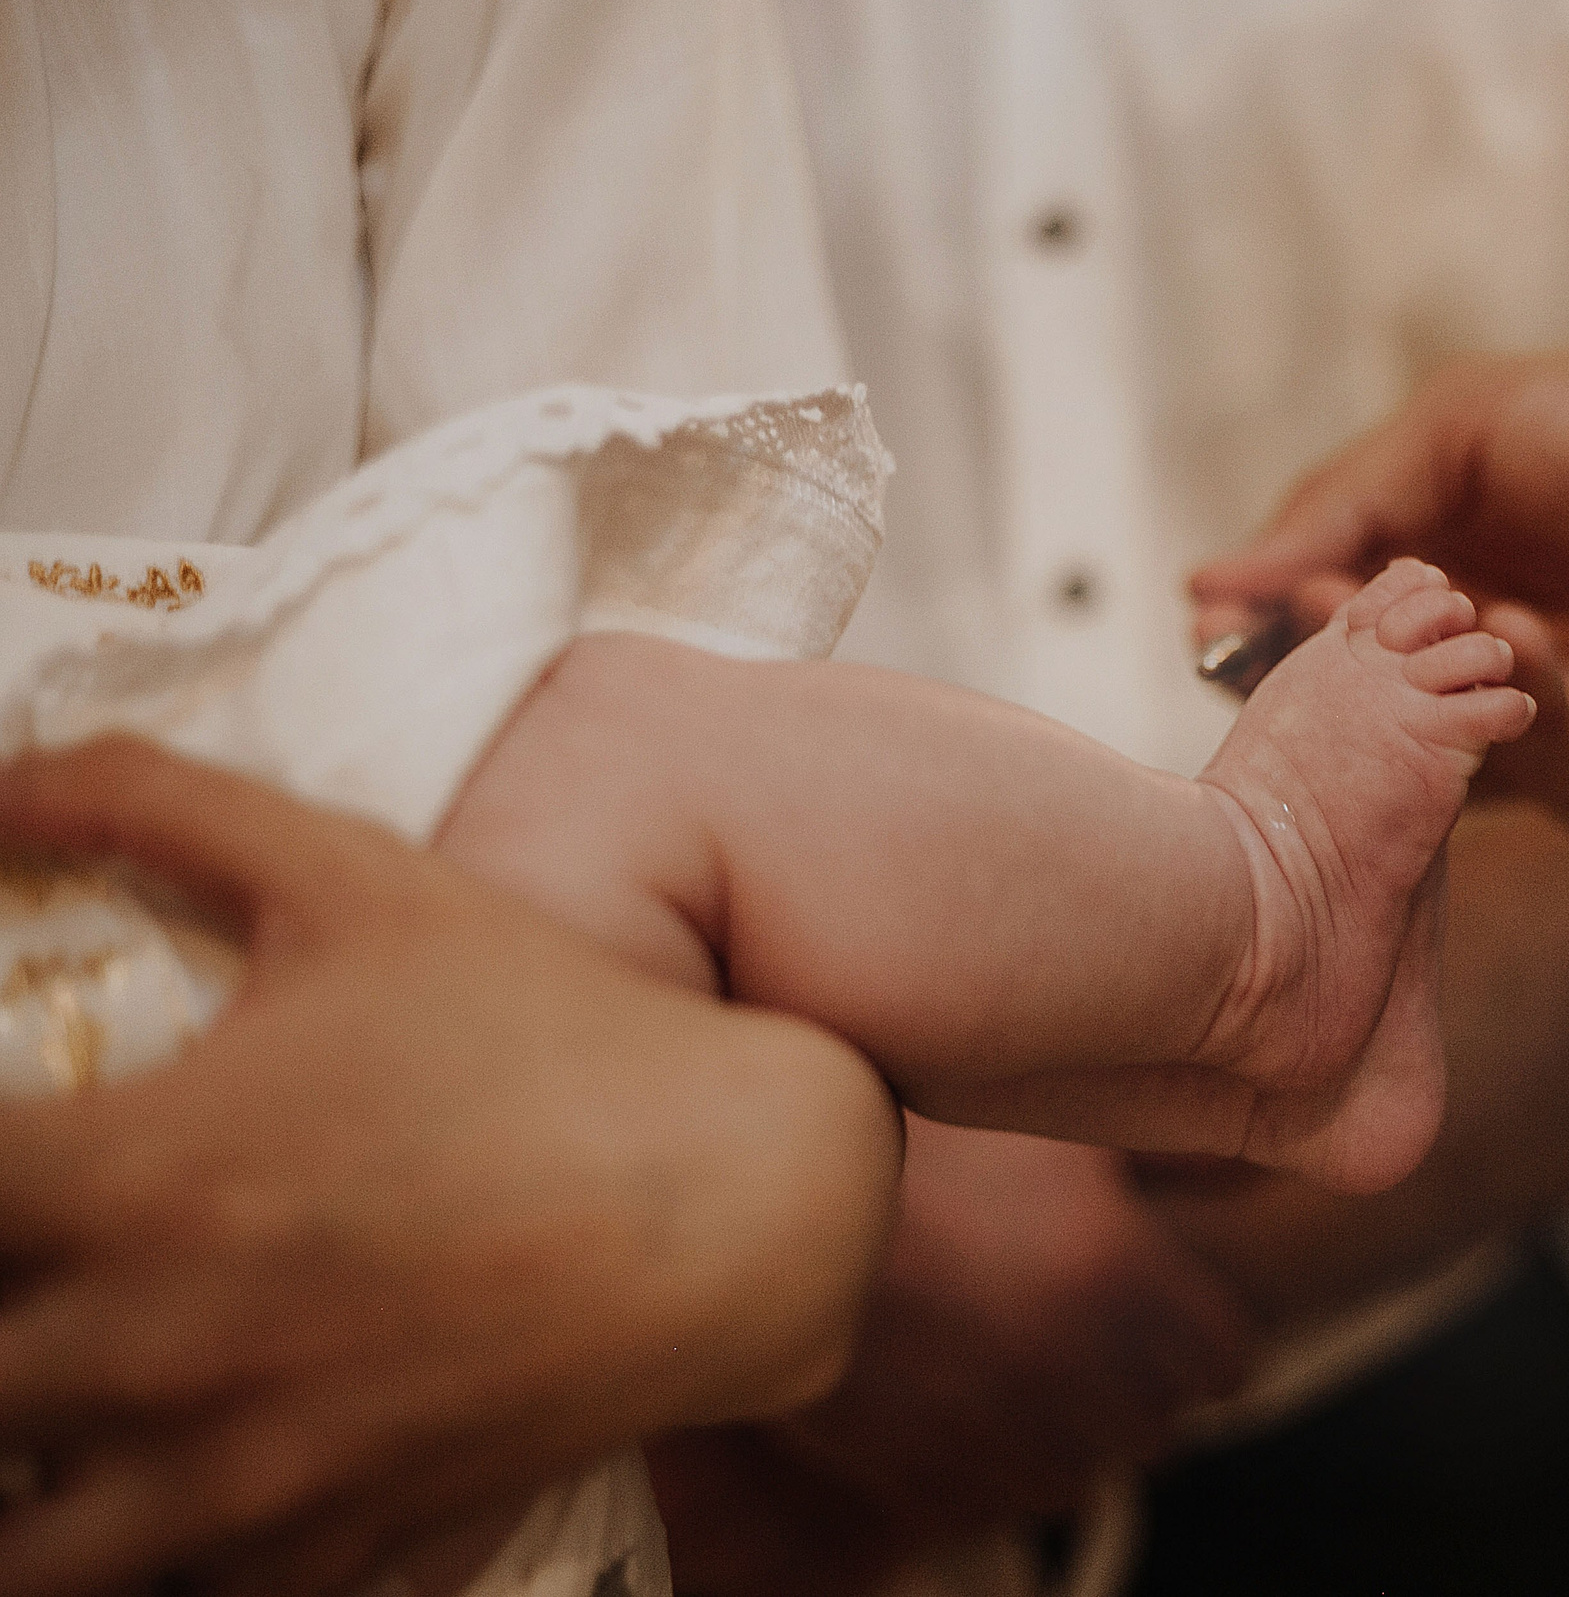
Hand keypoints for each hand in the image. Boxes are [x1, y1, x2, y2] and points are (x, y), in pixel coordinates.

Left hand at [0, 739, 899, 1596]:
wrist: (741, 1200)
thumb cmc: (554, 1031)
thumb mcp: (360, 878)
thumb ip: (154, 802)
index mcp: (136, 1175)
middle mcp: (156, 1346)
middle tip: (34, 1277)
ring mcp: (241, 1472)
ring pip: (25, 1557)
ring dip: (23, 1479)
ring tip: (58, 1419)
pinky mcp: (332, 1539)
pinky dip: (147, 1556)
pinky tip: (176, 1483)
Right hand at [653, 1122, 1250, 1593]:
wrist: (750, 1192)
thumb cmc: (912, 1142)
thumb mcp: (1053, 1127)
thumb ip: (1163, 1156)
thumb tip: (1251, 1162)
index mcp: (1110, 1276)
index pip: (1223, 1360)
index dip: (1200, 1332)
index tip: (1174, 1308)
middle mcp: (1062, 1368)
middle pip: (1156, 1426)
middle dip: (1134, 1381)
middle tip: (1086, 1326)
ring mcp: (983, 1432)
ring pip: (1073, 1472)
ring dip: (1061, 1429)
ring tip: (1014, 1356)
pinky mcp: (908, 1476)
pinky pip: (984, 1501)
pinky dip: (981, 1462)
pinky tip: (953, 1391)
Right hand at [1192, 349, 1568, 823]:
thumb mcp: (1468, 427)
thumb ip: (1344, 503)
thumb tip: (1210, 582)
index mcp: (1427, 572)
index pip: (1307, 623)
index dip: (1261, 620)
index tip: (1216, 612)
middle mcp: (1465, 661)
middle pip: (1349, 705)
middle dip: (1317, 668)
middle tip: (1304, 625)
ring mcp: (1532, 729)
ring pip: (1420, 751)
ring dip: (1408, 687)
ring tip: (1421, 613)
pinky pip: (1526, 763)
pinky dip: (1510, 699)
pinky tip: (1522, 632)